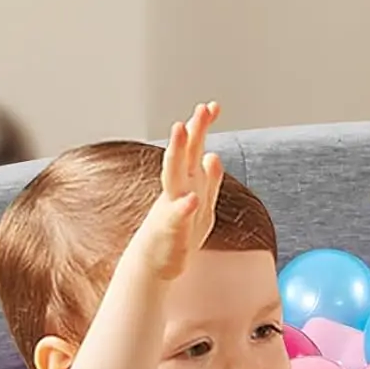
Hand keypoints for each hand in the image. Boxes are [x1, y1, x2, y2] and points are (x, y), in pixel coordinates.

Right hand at [130, 102, 224, 279]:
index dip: (202, 128)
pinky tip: (191, 198)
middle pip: (186, 155)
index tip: (213, 105)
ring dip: (177, 152)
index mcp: (187, 182)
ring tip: (181, 130)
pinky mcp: (170, 230)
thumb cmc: (178, 232)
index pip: (195, 149)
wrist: (156, 263)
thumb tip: (213, 155)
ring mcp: (172, 206)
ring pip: (175, 175)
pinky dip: (184, 207)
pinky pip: (177, 216)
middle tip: (201, 109)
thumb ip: (209, 180)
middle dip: (193, 131)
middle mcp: (178, 189)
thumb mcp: (202, 204)